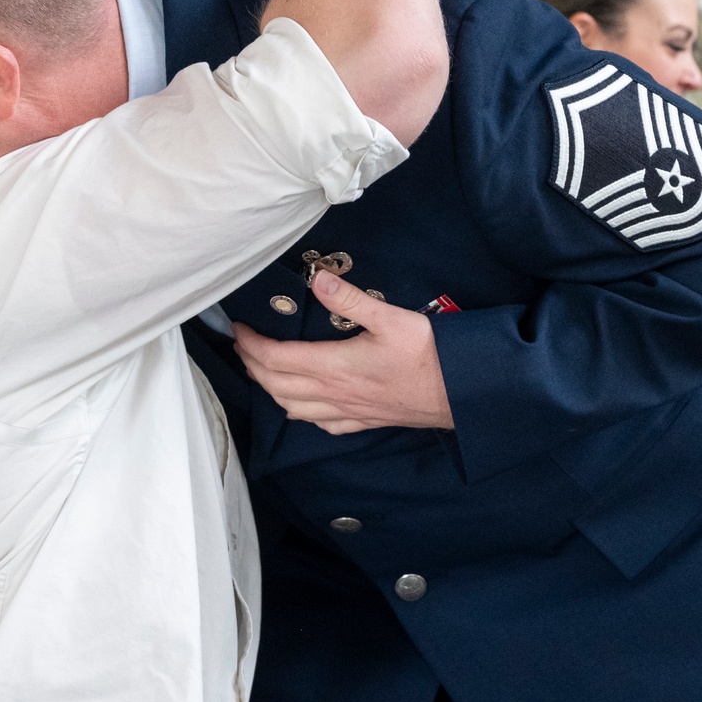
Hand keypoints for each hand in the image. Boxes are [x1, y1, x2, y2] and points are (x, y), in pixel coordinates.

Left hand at [231, 269, 453, 432]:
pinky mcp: (363, 421)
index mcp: (334, 367)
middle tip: (242, 345)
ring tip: (262, 370)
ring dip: (270, 390)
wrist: (462, 393)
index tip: (239, 328)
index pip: (276, 359)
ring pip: (293, 408)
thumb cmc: (429, 356)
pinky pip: (321, 423)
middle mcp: (334, 394)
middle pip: (276, 386)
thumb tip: (316, 278)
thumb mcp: (390, 318)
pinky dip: (301, 412)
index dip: (251, 344)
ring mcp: (347, 411)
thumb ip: (349, 300)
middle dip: (252, 366)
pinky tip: (302, 404)